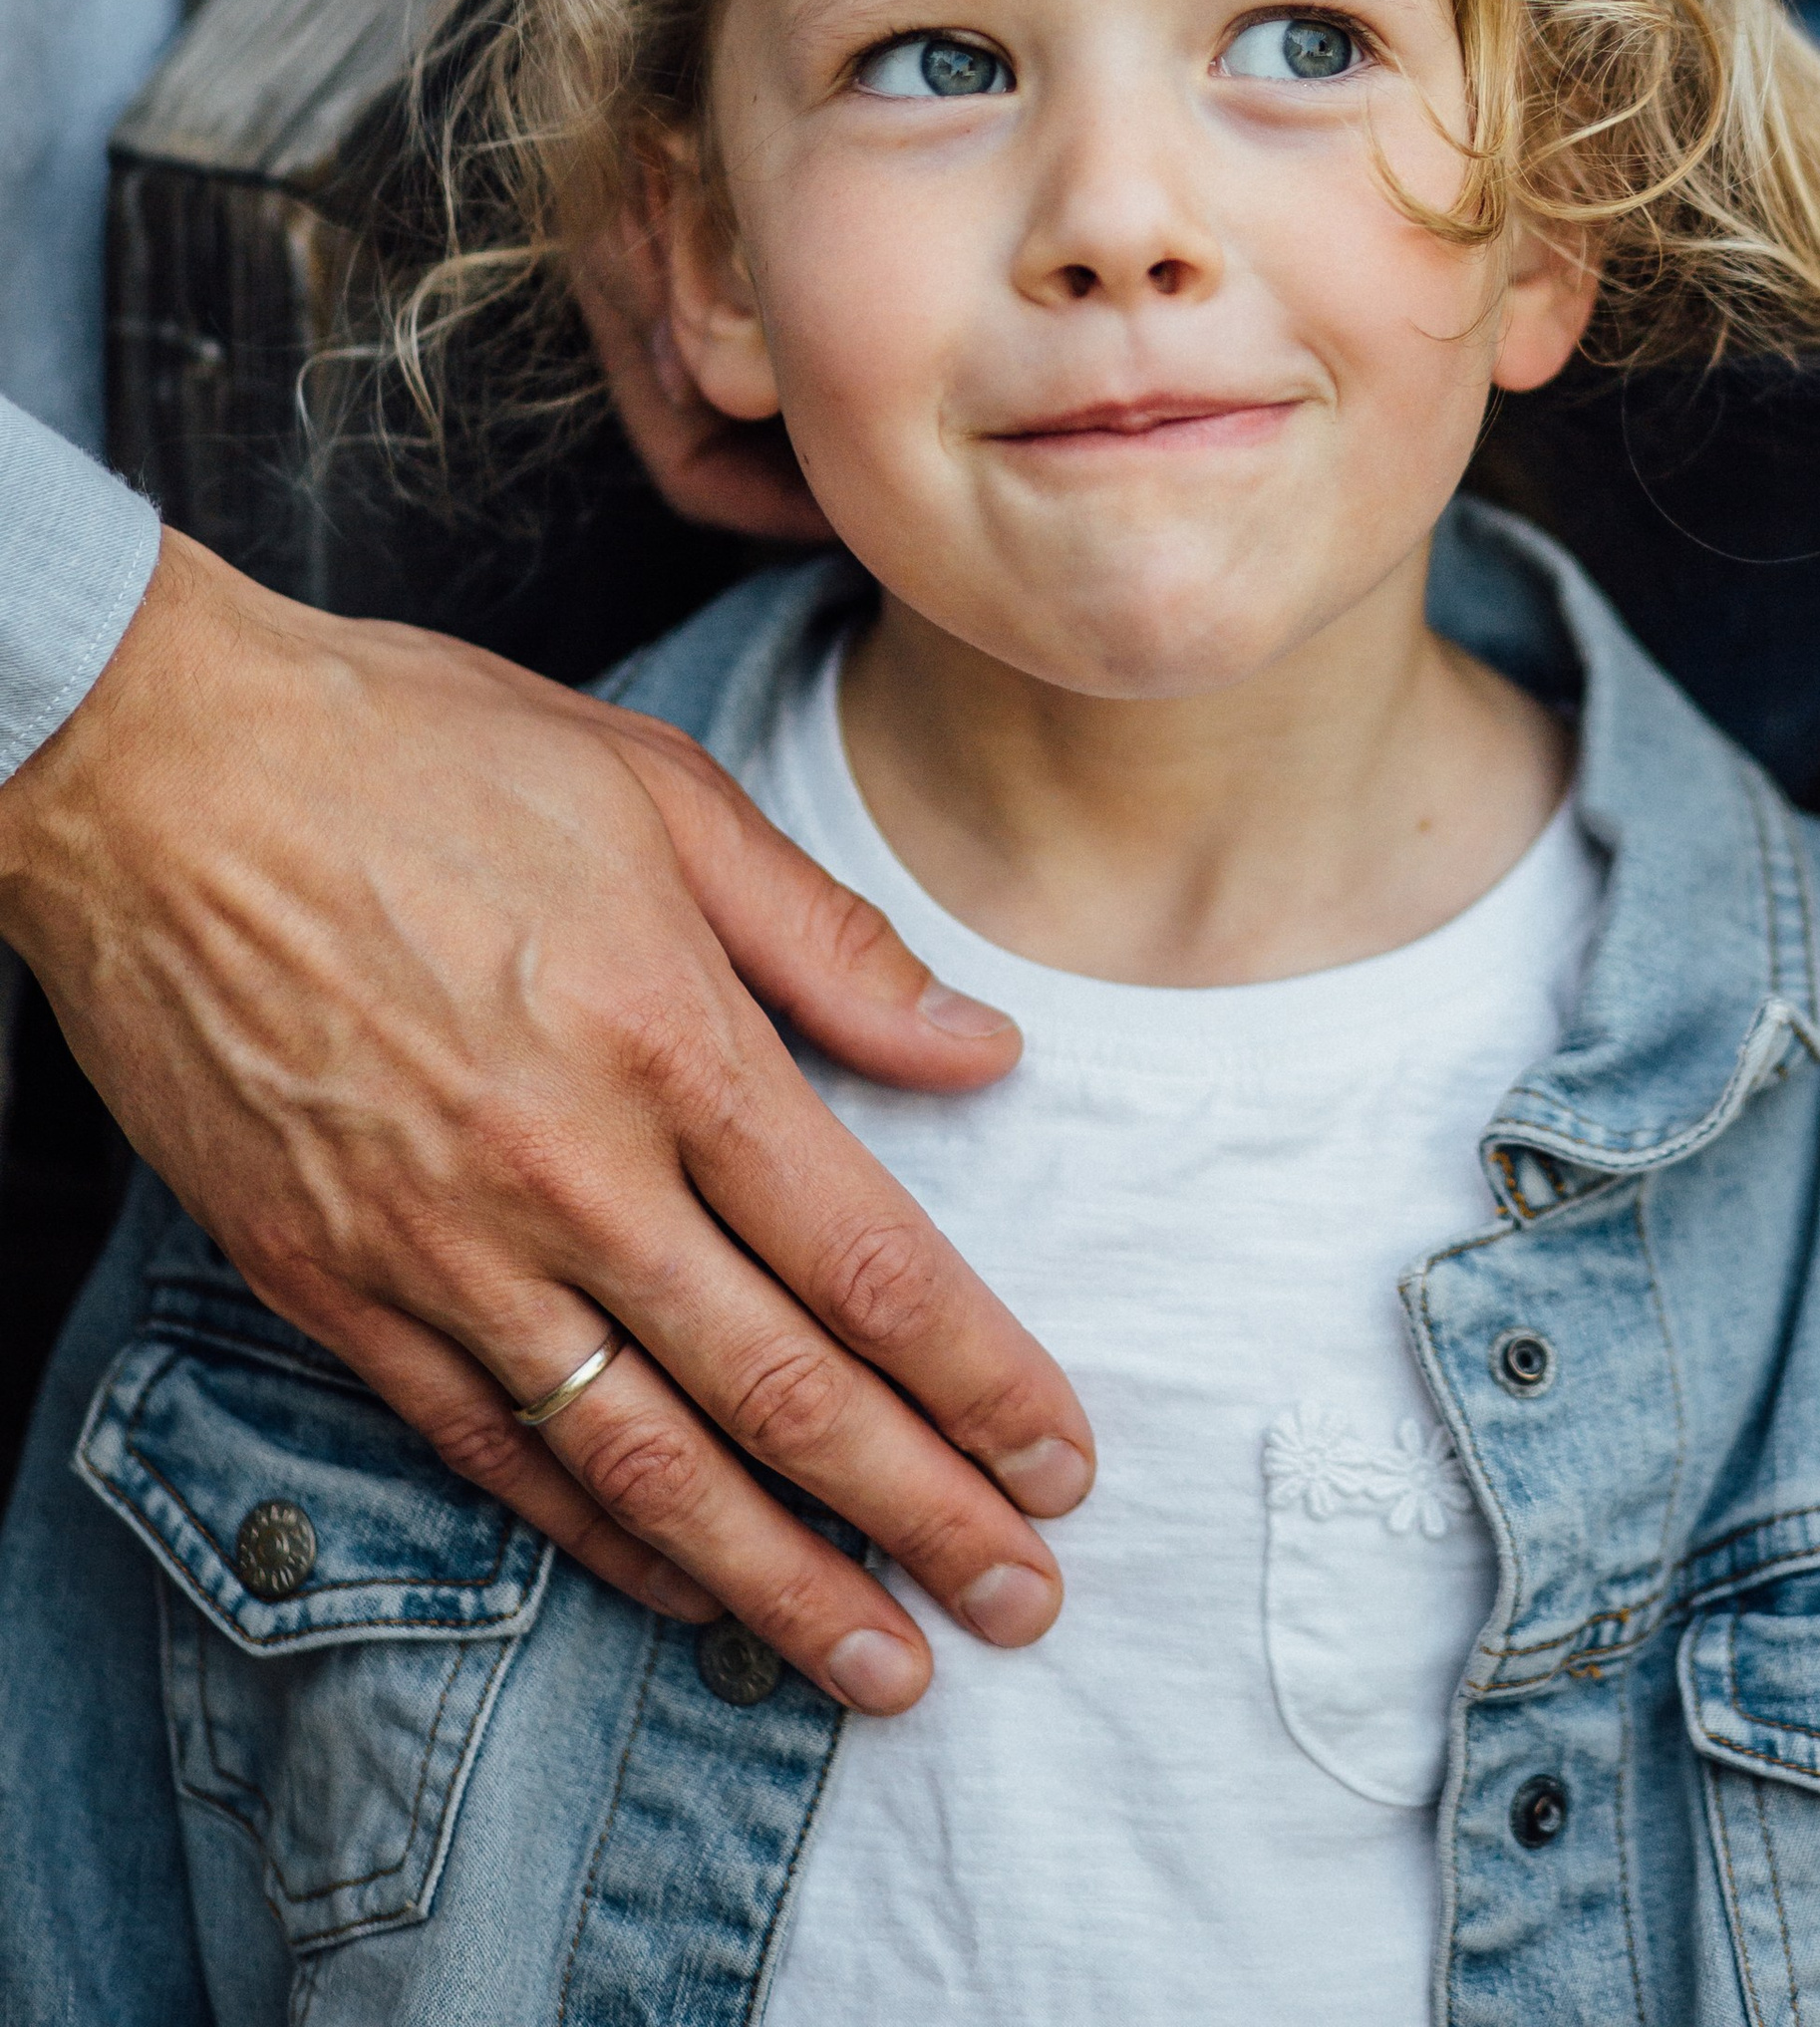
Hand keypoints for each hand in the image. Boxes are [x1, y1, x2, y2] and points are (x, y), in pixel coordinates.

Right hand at [0, 529, 1093, 1709]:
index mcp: (673, 1041)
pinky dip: (595, 1538)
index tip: (1059, 1457)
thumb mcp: (660, 788)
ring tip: (878, 1665)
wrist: (160, 774)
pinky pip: (490, 1452)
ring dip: (775, 1581)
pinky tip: (678, 1585)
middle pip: (785, 1391)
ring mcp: (444, 1248)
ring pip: (644, 1463)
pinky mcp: (335, 1287)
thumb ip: (828, 941)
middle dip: (921, 1517)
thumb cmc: (419, 752)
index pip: (870, 1261)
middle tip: (1021, 1601)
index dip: (982, 1380)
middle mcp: (572, 1174)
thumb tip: (985, 1049)